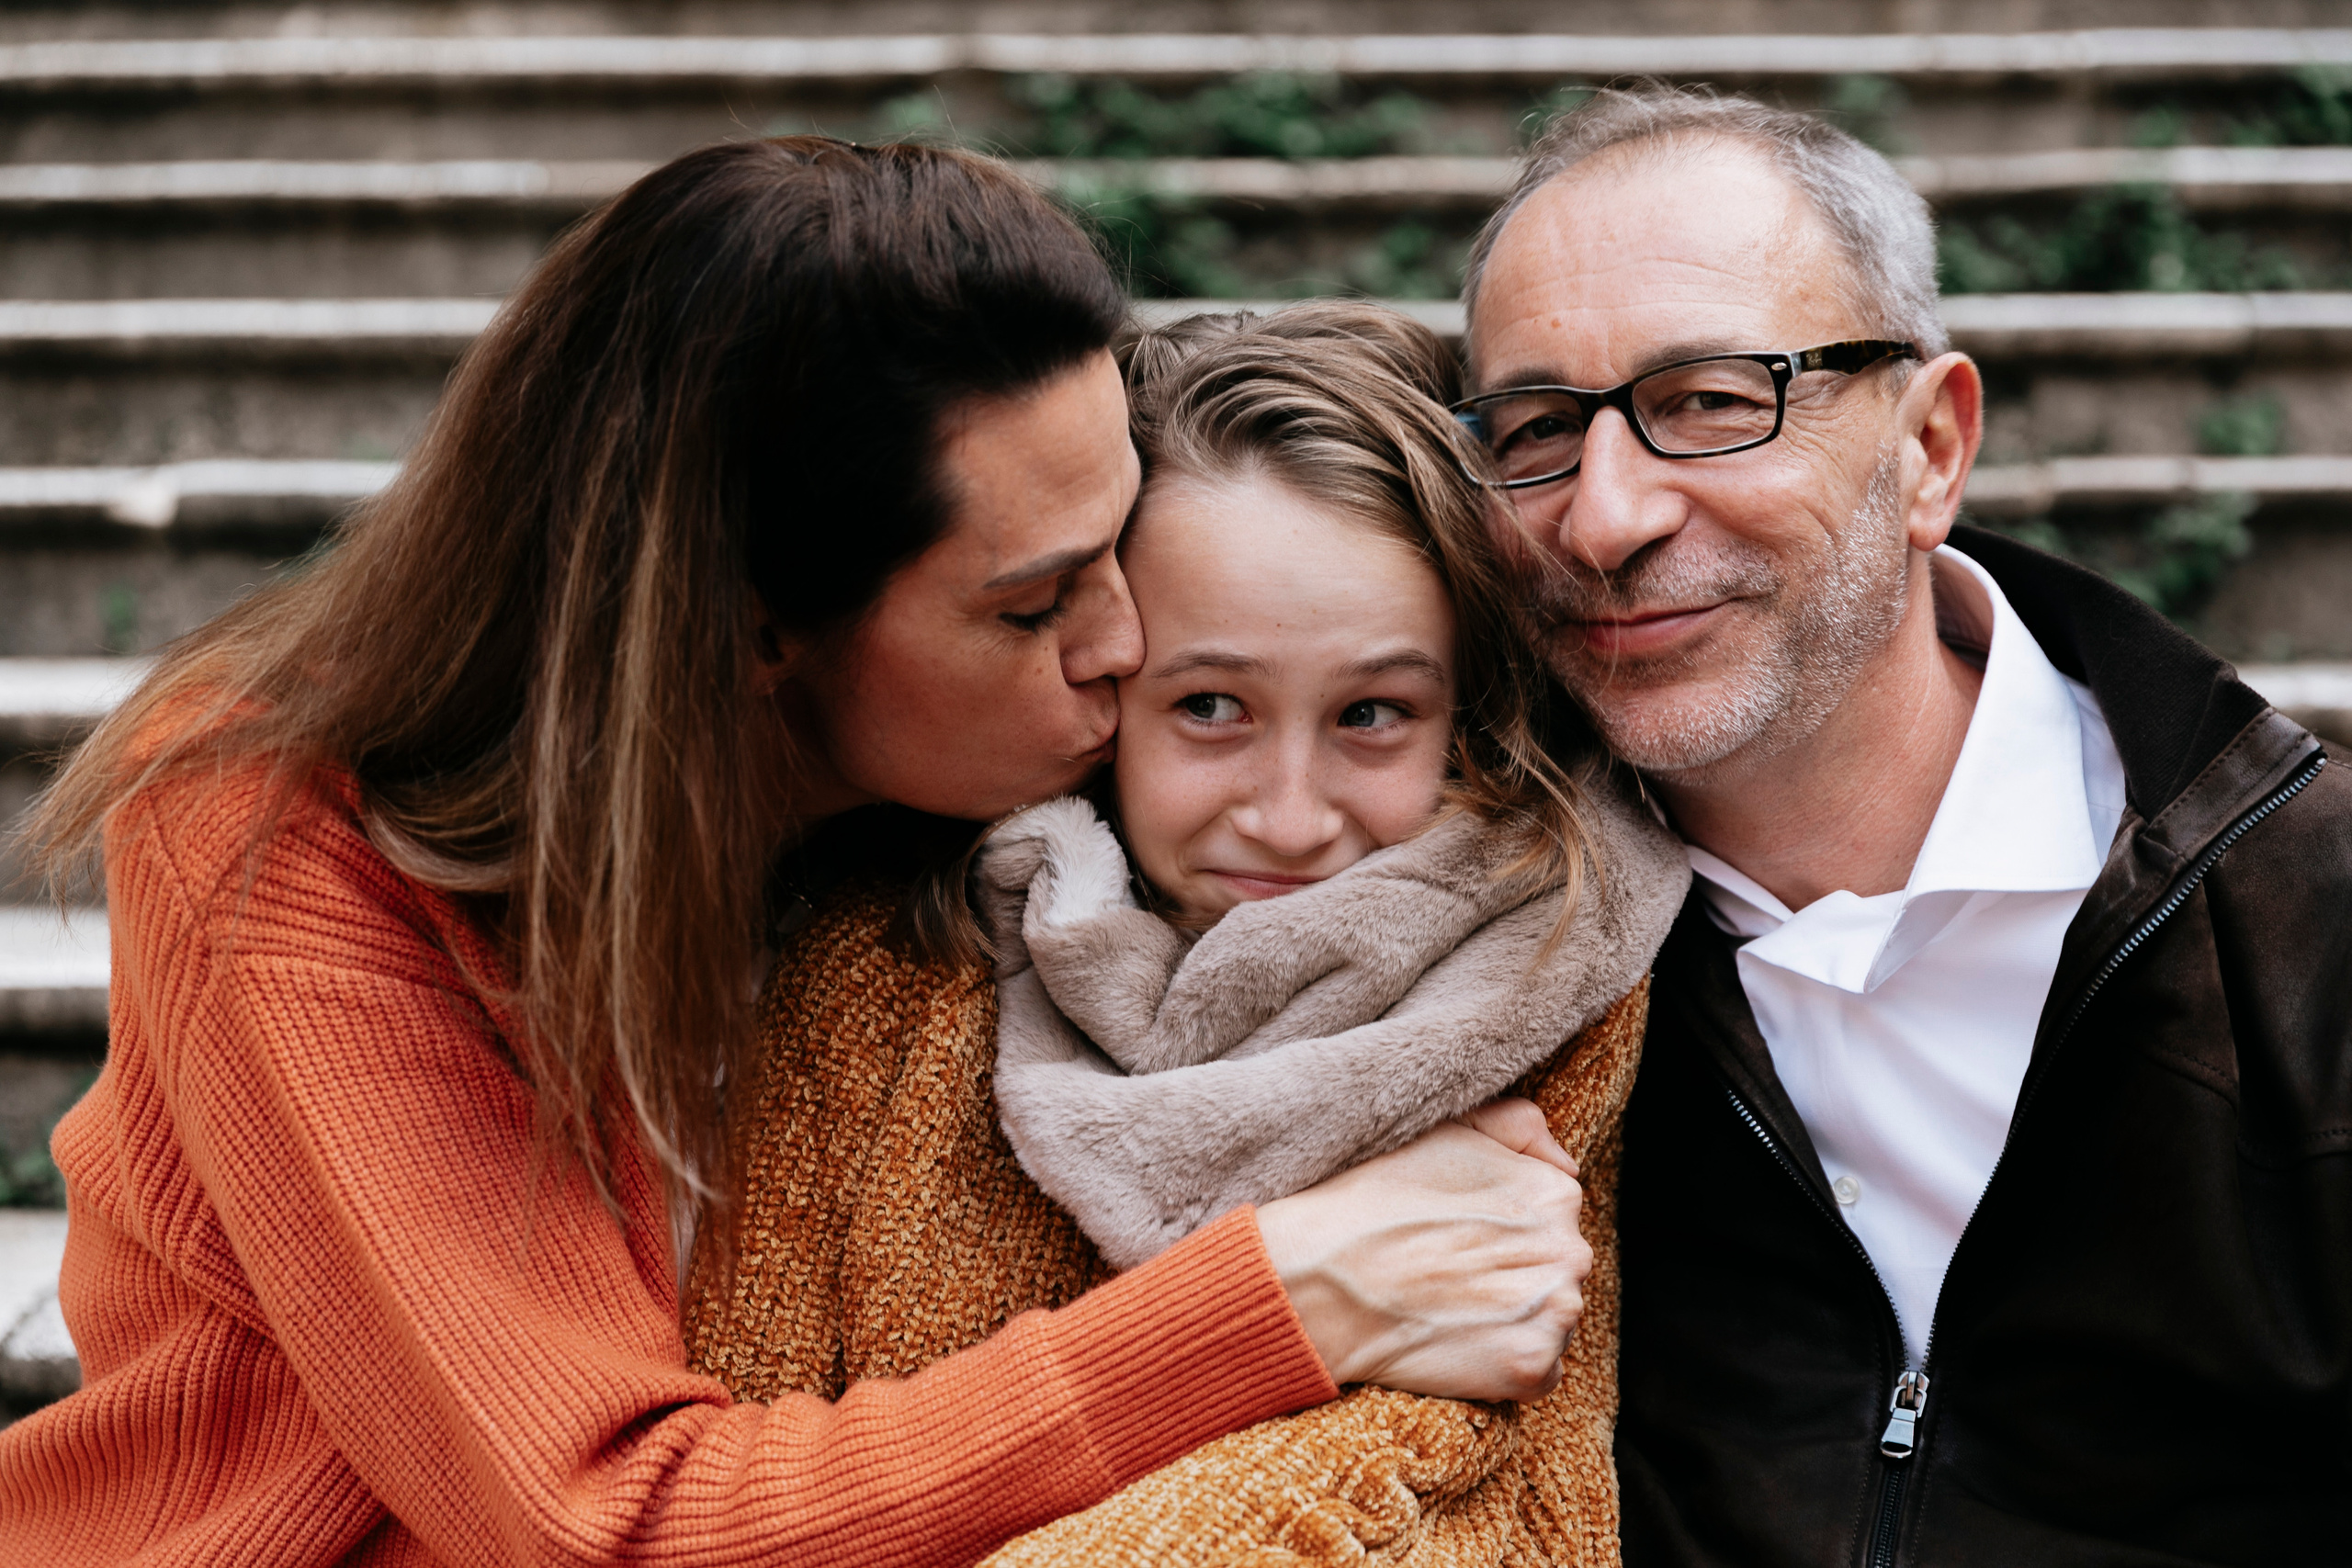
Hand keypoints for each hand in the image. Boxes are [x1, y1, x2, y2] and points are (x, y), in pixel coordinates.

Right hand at [1255, 1100, 1590, 1402]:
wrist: (1323, 1277)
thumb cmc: (1375, 1197)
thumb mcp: (1446, 1131)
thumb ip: (1517, 1125)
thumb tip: (1566, 1163)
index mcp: (1554, 1194)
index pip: (1552, 1221)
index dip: (1503, 1231)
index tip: (1459, 1238)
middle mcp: (1569, 1252)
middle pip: (1555, 1271)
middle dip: (1515, 1275)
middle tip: (1451, 1276)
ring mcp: (1553, 1313)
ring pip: (1551, 1319)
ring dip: (1514, 1319)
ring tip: (1452, 1307)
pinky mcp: (1530, 1368)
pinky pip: (1542, 1370)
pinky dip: (1508, 1363)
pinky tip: (1461, 1341)